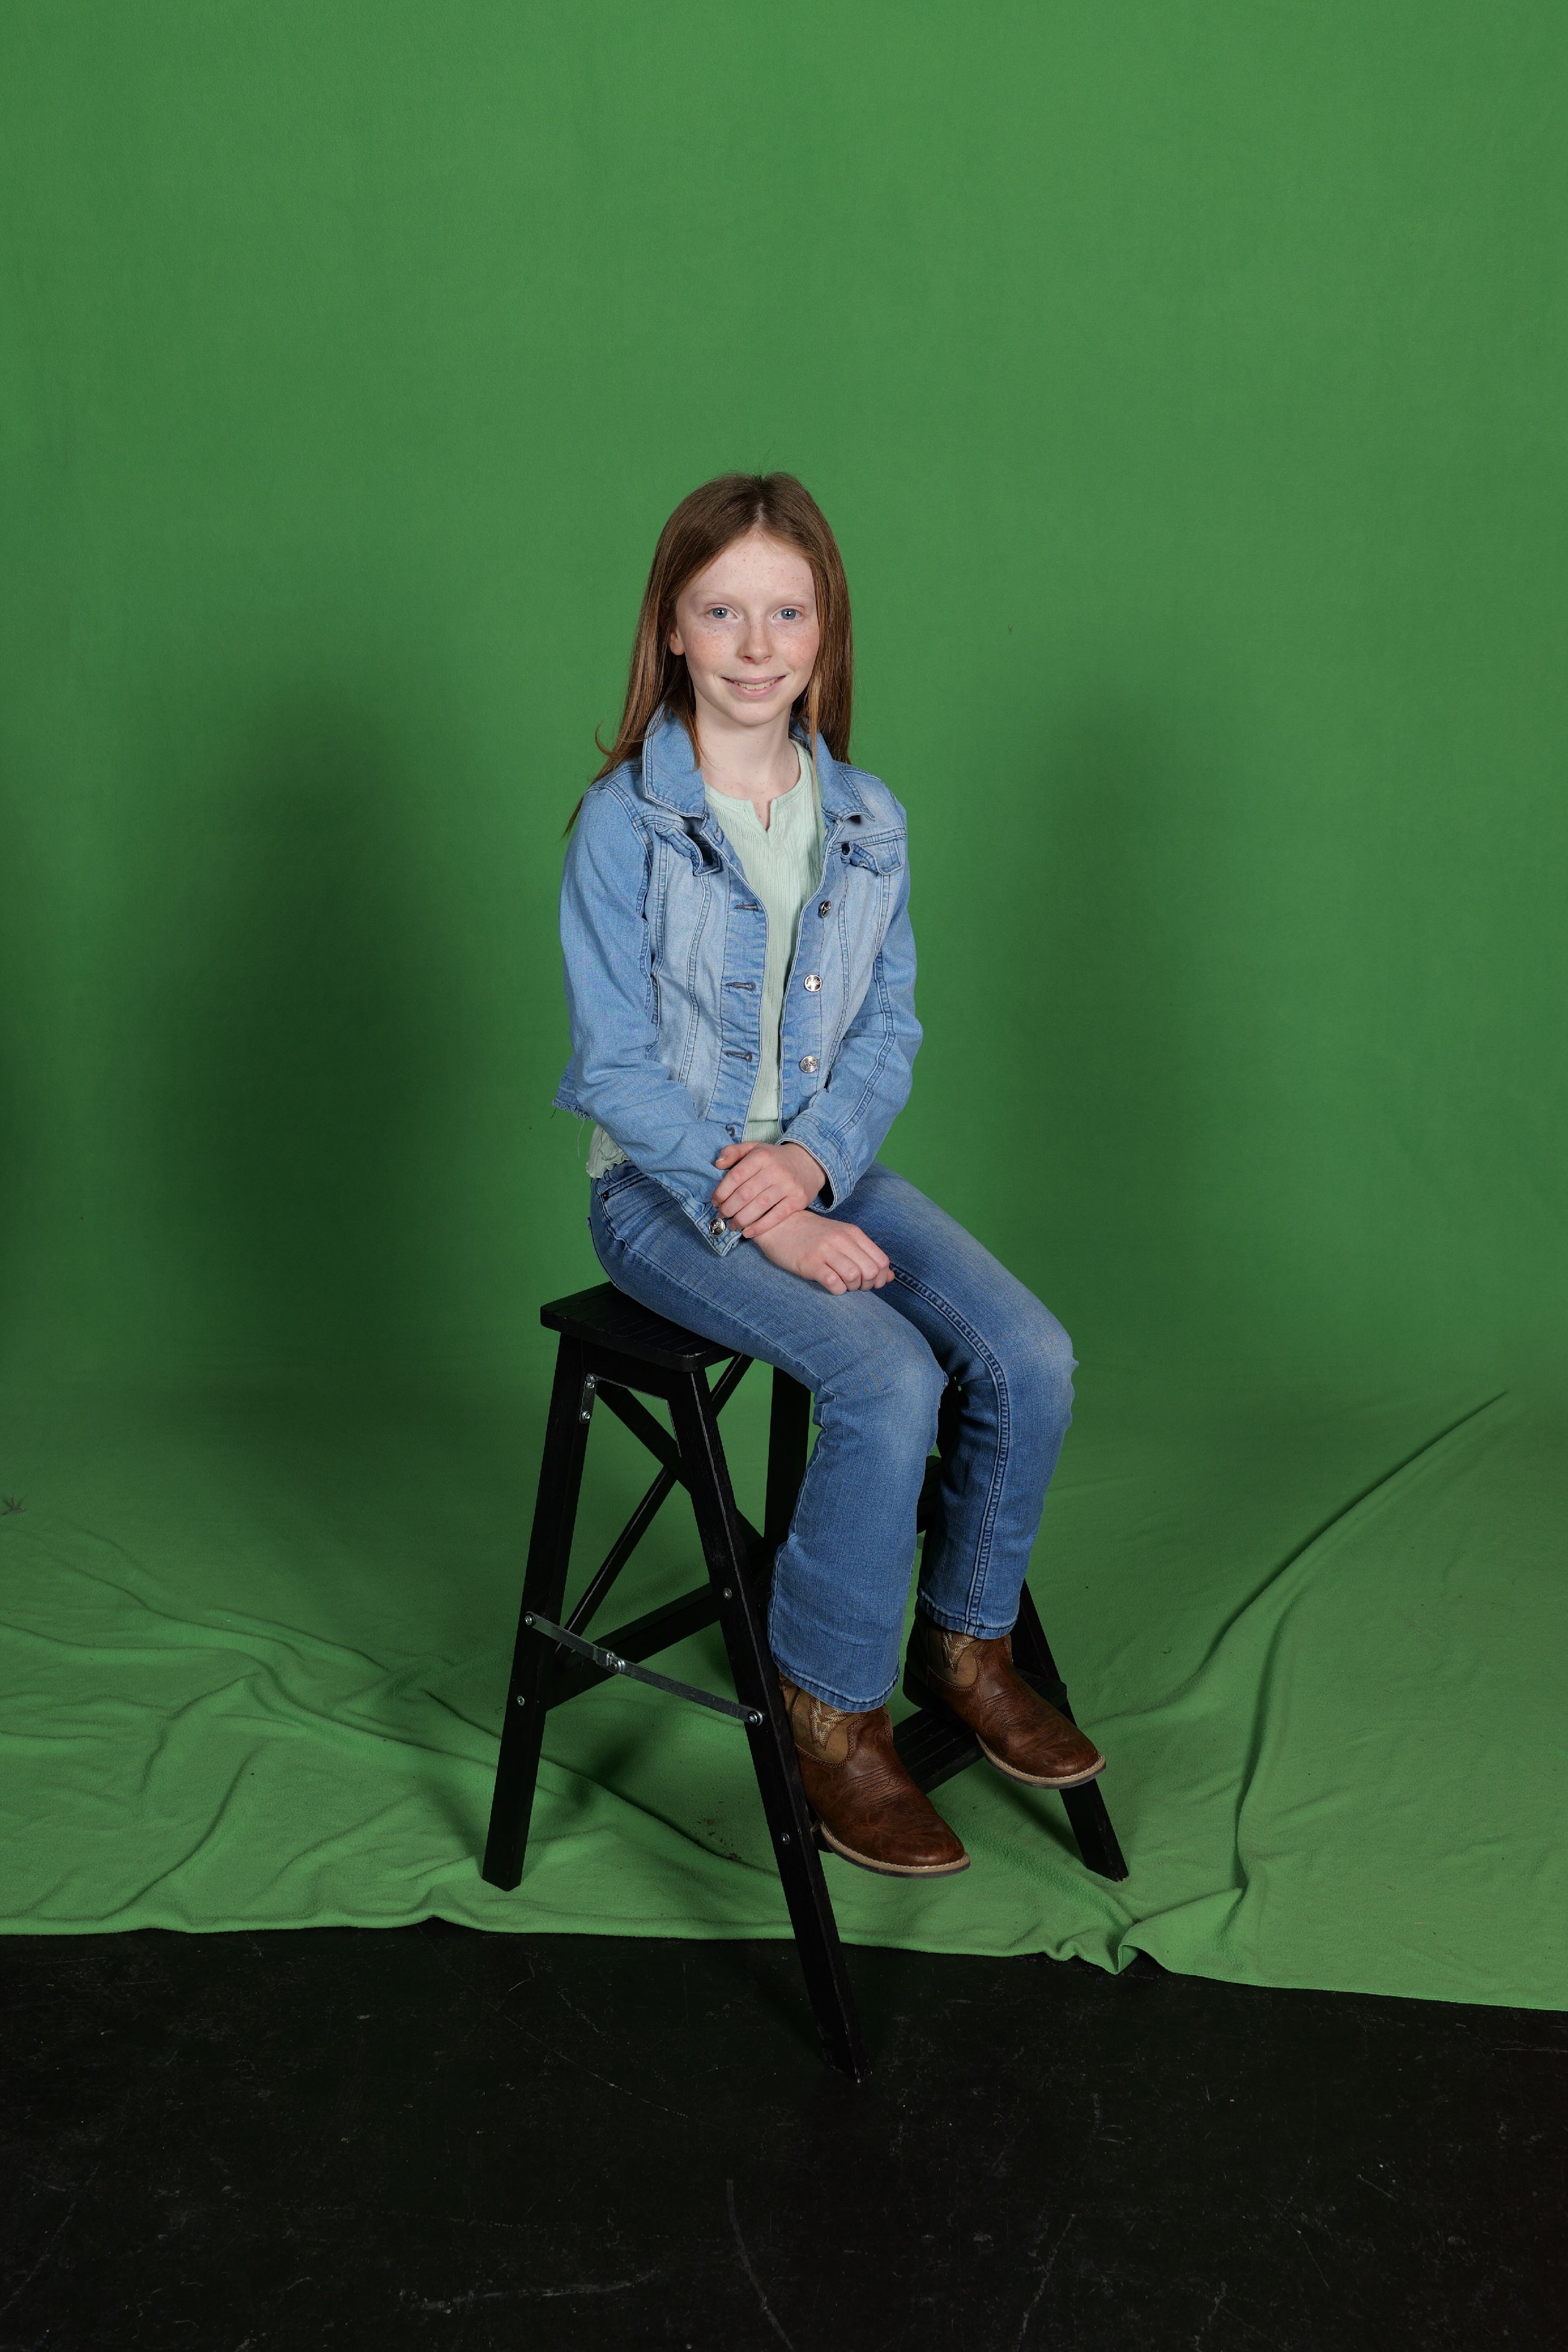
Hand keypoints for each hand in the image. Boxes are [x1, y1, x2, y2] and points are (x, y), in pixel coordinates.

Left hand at [711, 1140, 826, 1239]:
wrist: (809, 1162)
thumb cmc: (775, 1158)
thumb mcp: (754, 1148)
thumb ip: (733, 1152)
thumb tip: (717, 1163)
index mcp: (761, 1156)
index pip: (735, 1176)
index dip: (721, 1192)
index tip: (715, 1201)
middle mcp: (775, 1170)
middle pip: (745, 1194)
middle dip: (729, 1208)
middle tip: (722, 1215)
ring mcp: (788, 1185)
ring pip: (759, 1207)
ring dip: (741, 1219)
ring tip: (732, 1225)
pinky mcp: (798, 1200)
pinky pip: (777, 1216)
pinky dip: (760, 1227)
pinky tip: (748, 1232)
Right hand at [750, 1210, 893, 1294]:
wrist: (780, 1224)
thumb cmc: (814, 1235)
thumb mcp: (843, 1239)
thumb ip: (867, 1255)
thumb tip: (891, 1277)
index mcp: (853, 1233)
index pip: (882, 1261)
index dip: (880, 1278)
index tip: (868, 1282)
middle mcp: (841, 1239)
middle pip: (871, 1271)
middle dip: (867, 1285)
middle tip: (855, 1285)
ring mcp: (825, 1250)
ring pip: (854, 1277)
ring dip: (851, 1288)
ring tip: (842, 1284)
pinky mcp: (810, 1263)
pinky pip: (833, 1283)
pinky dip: (837, 1290)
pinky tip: (831, 1285)